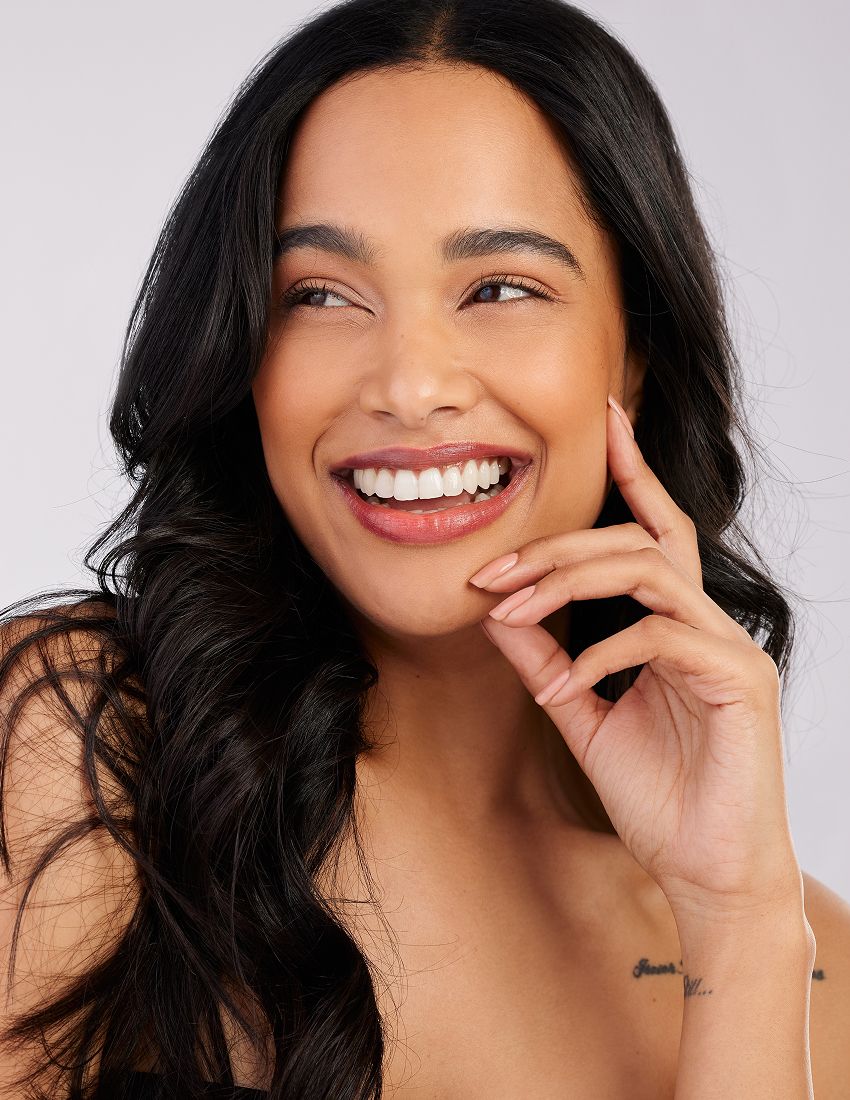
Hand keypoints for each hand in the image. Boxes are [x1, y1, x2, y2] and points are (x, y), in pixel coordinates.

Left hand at [470, 395, 802, 924]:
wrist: (707, 872)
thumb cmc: (658, 798)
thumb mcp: (583, 714)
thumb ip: (546, 659)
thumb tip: (497, 615)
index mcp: (677, 624)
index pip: (655, 531)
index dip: (632, 470)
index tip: (605, 417)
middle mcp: (709, 622)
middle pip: (635, 541)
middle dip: (555, 548)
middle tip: (490, 574)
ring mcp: (729, 646)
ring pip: (646, 569)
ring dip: (566, 583)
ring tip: (507, 614)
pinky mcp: (738, 678)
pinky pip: (658, 633)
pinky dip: (596, 650)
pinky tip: (560, 686)